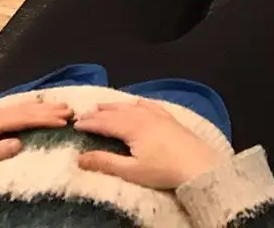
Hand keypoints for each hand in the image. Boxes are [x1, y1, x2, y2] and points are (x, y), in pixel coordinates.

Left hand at [0, 98, 71, 184]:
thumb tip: (20, 142)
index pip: (23, 118)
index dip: (45, 118)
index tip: (65, 120)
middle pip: (26, 109)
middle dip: (49, 109)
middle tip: (72, 110)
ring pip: (22, 108)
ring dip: (43, 107)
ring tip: (63, 107)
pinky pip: (16, 111)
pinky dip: (32, 109)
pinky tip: (39, 108)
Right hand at [74, 102, 221, 190]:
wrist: (197, 165)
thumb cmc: (163, 170)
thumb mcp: (131, 170)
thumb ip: (105, 162)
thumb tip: (79, 158)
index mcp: (132, 127)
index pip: (105, 123)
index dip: (90, 124)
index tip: (75, 125)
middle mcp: (144, 116)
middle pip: (116, 112)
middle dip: (99, 113)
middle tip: (83, 115)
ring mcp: (158, 115)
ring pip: (131, 106)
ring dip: (115, 106)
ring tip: (102, 106)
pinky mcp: (169, 118)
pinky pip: (149, 104)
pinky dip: (137, 103)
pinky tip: (136, 103)